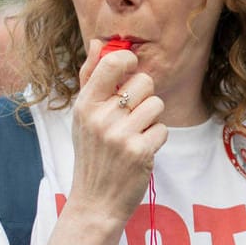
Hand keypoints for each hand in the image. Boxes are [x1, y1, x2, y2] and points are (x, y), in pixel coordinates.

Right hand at [66, 42, 167, 226]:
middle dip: (144, 96)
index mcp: (85, 105)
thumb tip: (98, 42)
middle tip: (131, 116)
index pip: (112, 62)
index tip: (130, 68)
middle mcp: (101, 118)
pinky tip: (140, 150)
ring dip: (152, 119)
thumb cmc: (92, 155)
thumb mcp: (83, 117)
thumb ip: (91, 77)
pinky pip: (162, 128)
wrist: (95, 202)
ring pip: (157, 104)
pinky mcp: (140, 152)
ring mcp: (120, 135)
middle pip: (144, 81)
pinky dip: (156, 139)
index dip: (128, 59)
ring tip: (135, 134)